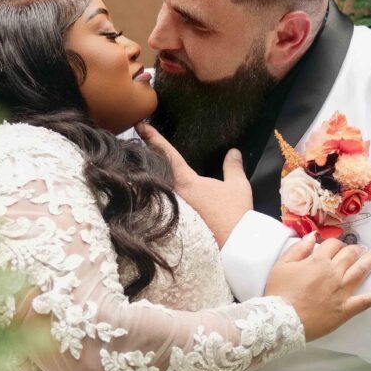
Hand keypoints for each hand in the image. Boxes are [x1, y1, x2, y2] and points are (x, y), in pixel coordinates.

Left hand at [135, 122, 251, 246]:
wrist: (234, 245)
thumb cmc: (235, 214)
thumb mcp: (238, 186)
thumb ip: (233, 167)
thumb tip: (233, 152)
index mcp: (186, 182)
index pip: (166, 155)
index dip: (153, 138)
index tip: (140, 125)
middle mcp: (174, 196)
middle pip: (154, 172)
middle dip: (143, 157)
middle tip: (132, 144)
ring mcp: (173, 211)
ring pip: (156, 189)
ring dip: (146, 177)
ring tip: (136, 165)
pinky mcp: (175, 225)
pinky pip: (161, 205)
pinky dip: (154, 196)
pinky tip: (150, 195)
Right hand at [265, 236, 370, 341]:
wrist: (281, 321)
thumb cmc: (278, 293)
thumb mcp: (281, 265)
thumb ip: (298, 248)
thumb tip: (312, 236)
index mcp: (318, 261)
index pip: (333, 244)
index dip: (336, 243)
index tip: (336, 246)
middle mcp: (334, 273)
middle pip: (350, 254)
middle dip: (356, 248)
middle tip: (360, 248)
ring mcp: (343, 291)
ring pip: (362, 270)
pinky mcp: (347, 309)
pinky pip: (367, 299)